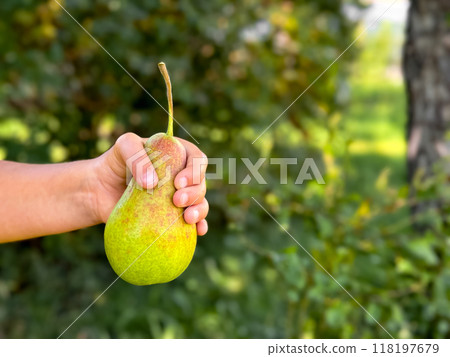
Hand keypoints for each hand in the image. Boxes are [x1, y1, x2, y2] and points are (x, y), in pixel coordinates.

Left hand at [90, 132, 208, 235]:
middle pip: (200, 182)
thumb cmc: (113, 164)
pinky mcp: (172, 216)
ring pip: (200, 202)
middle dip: (195, 192)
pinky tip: (198, 231)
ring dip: (200, 210)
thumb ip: (137, 158)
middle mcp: (181, 175)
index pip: (196, 159)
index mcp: (177, 154)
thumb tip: (153, 184)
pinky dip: (200, 225)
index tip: (178, 182)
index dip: (194, 170)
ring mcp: (178, 197)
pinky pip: (193, 222)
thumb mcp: (123, 147)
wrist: (99, 190)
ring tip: (187, 218)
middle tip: (177, 200)